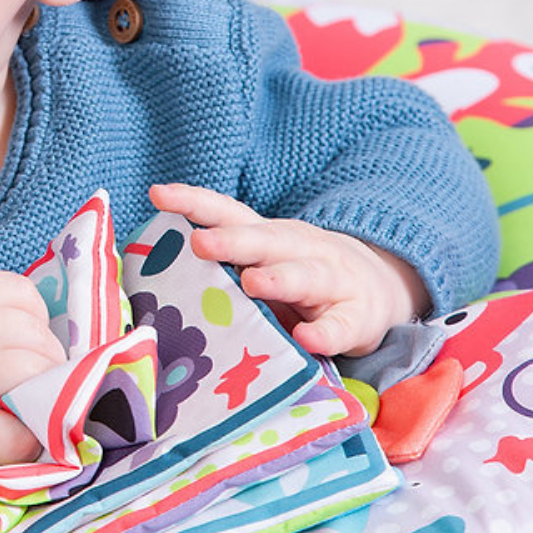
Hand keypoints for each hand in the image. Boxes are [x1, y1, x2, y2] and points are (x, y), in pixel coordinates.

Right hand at [0, 271, 66, 484]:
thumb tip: (53, 324)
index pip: (21, 291)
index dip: (35, 316)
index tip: (25, 339)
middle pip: (34, 332)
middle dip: (47, 357)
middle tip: (34, 377)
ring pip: (35, 371)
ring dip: (44, 392)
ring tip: (29, 401)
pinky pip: (18, 431)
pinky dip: (28, 439)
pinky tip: (15, 434)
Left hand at [150, 183, 429, 358]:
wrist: (377, 288)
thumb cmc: (298, 279)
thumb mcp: (263, 264)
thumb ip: (221, 269)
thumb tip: (155, 276)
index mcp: (267, 235)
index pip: (226, 211)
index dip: (193, 201)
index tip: (157, 193)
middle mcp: (299, 248)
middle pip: (264, 239)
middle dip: (232, 240)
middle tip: (200, 243)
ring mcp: (332, 280)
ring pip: (305, 275)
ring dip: (278, 278)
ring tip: (251, 283)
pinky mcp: (357, 318)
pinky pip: (341, 326)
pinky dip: (325, 332)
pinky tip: (307, 339)